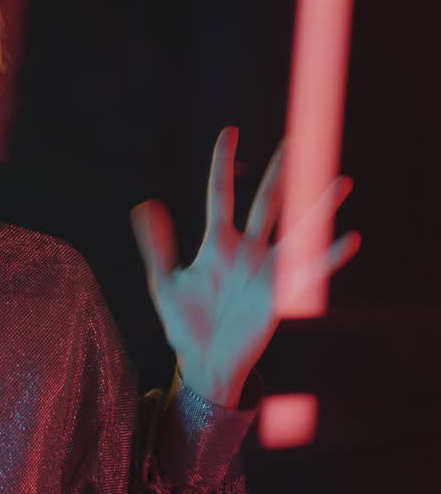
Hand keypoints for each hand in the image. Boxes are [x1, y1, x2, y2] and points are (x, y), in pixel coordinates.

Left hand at [130, 127, 360, 407]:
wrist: (204, 360)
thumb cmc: (184, 322)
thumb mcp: (164, 281)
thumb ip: (157, 244)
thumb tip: (145, 206)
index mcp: (216, 242)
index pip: (221, 194)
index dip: (223, 164)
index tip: (229, 133)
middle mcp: (246, 249)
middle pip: (266, 202)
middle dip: (279, 173)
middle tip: (295, 142)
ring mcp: (266, 269)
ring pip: (295, 229)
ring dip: (317, 207)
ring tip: (338, 180)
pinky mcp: (280, 292)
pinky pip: (308, 270)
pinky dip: (327, 256)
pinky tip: (347, 238)